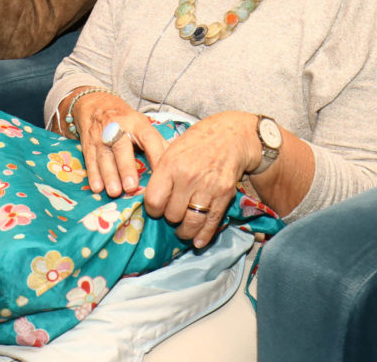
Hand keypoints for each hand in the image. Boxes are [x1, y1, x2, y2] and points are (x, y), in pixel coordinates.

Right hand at [72, 91, 166, 198]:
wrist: (96, 103)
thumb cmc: (126, 120)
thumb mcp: (142, 124)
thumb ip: (157, 143)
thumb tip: (175, 163)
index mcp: (137, 124)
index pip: (148, 138)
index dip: (155, 155)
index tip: (162, 174)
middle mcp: (118, 128)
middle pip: (122, 147)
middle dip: (126, 167)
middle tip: (131, 187)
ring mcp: (101, 135)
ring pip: (104, 155)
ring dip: (109, 174)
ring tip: (115, 191)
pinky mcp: (88, 143)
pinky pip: (89, 159)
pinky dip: (93, 174)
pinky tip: (97, 187)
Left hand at [144, 111, 259, 247]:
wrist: (229, 136)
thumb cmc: (196, 141)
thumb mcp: (172, 149)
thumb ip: (161, 172)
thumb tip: (147, 195)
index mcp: (170, 164)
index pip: (154, 200)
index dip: (152, 209)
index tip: (155, 208)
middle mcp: (188, 178)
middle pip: (172, 214)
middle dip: (170, 218)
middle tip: (171, 214)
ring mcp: (207, 187)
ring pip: (191, 222)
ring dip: (184, 231)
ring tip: (182, 231)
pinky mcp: (224, 195)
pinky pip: (211, 222)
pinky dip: (203, 235)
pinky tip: (198, 241)